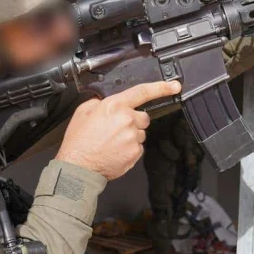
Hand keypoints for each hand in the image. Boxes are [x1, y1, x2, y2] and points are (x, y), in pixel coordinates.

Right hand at [56, 80, 181, 179]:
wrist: (78, 166)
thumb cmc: (79, 140)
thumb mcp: (83, 111)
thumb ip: (100, 102)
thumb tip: (108, 103)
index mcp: (115, 106)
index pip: (143, 92)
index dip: (162, 87)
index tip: (175, 86)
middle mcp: (127, 119)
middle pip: (144, 117)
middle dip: (134, 121)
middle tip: (116, 129)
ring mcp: (133, 137)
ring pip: (140, 133)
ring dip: (130, 136)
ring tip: (112, 142)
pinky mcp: (135, 153)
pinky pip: (138, 147)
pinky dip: (129, 149)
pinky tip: (115, 151)